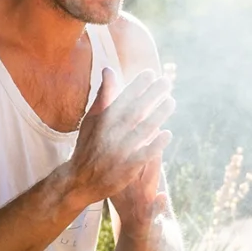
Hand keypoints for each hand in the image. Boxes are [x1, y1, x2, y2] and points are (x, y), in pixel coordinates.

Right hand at [66, 68, 173, 207]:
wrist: (79, 180)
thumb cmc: (88, 146)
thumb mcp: (91, 120)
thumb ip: (103, 96)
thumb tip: (109, 69)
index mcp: (102, 121)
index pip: (121, 100)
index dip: (136, 86)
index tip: (150, 73)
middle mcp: (110, 134)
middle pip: (134, 112)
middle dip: (150, 96)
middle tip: (166, 82)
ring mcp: (119, 151)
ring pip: (141, 131)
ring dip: (157, 116)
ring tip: (171, 101)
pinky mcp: (126, 168)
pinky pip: (143, 155)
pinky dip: (155, 145)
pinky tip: (167, 134)